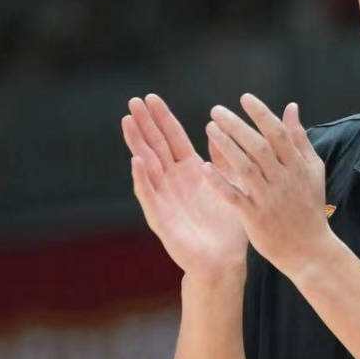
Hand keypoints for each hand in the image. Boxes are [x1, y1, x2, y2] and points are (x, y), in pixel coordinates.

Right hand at [122, 93, 247, 280]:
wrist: (224, 261)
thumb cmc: (228, 226)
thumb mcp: (231, 185)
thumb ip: (225, 159)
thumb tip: (222, 130)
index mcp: (190, 170)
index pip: (172, 137)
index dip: (161, 117)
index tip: (150, 97)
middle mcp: (173, 181)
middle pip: (155, 146)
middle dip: (144, 124)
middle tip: (133, 101)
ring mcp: (164, 198)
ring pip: (147, 165)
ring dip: (137, 144)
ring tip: (128, 122)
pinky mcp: (161, 218)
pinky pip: (150, 196)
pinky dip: (143, 179)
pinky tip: (137, 162)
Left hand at [203, 94, 334, 278]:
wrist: (309, 249)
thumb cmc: (309, 207)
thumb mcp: (312, 170)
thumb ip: (300, 138)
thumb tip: (291, 107)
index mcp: (297, 166)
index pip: (278, 133)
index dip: (261, 113)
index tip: (244, 98)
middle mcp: (283, 180)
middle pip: (259, 146)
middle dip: (237, 126)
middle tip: (216, 110)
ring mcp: (268, 199)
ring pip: (245, 168)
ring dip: (226, 146)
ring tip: (210, 129)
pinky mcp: (255, 217)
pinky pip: (234, 197)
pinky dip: (220, 183)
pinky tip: (206, 167)